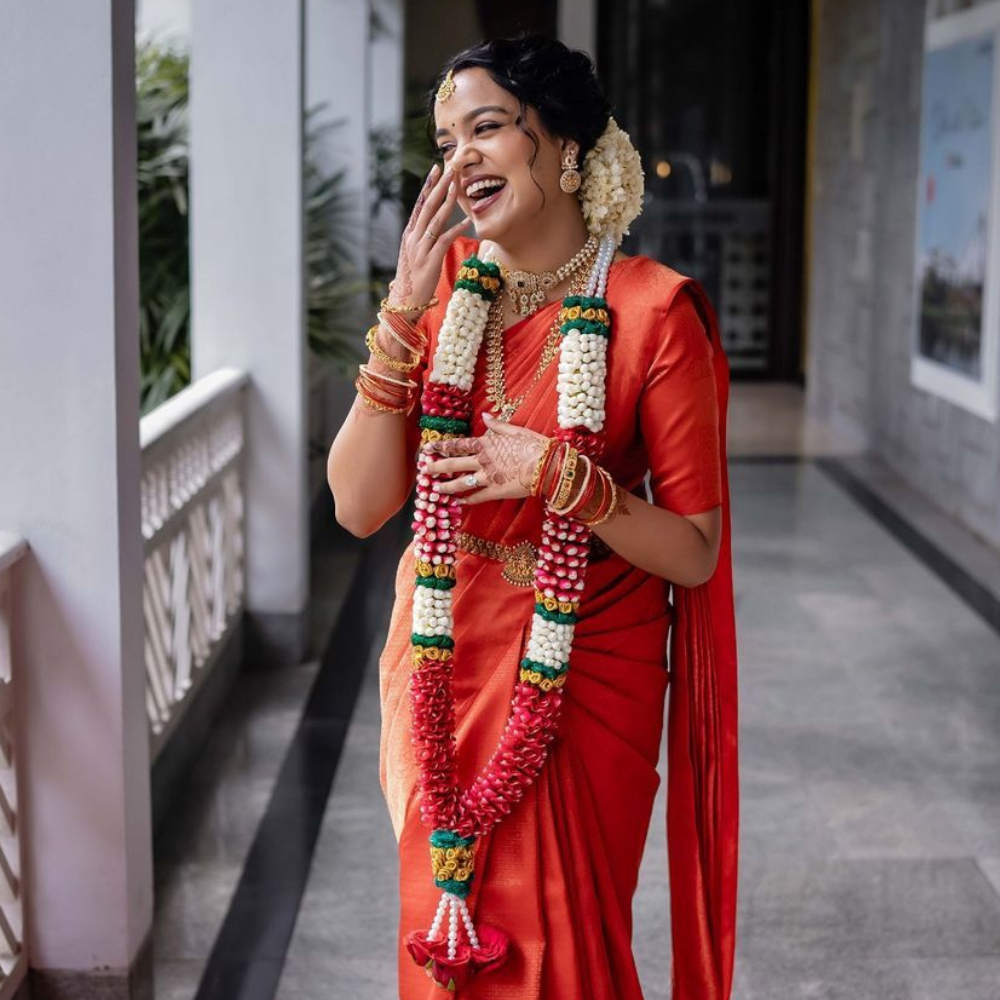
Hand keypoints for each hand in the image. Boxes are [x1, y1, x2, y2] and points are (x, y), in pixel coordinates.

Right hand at [389, 163, 472, 310]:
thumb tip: (434, 225)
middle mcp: (413, 237)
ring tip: (457, 186)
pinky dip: (455, 229)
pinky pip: (444, 240)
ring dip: (447, 201)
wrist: (404, 301)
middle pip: (427, 206)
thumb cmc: (412, 279)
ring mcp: (421, 248)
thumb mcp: (414, 254)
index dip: (428, 186)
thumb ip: (423, 238)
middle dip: (439, 186)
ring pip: (435, 219)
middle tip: (449, 168)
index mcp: (409, 234)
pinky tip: (466, 220)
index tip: (435, 169)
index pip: (419, 204)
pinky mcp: (430, 260)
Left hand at [421, 413, 549, 504]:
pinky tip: (458, 502)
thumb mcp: (515, 430)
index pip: (458, 445)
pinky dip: (467, 500)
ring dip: (446, 487)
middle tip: (424, 470)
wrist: (547, 465)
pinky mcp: (496, 491)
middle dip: (437, 467)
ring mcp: (488, 477)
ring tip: (436, 490)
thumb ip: (497, 425)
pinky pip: (477, 497)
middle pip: (453, 465)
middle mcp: (482, 461)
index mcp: (486, 444)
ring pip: (461, 483)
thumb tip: (484, 418)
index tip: (428, 447)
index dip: (441, 446)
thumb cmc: (533, 444)